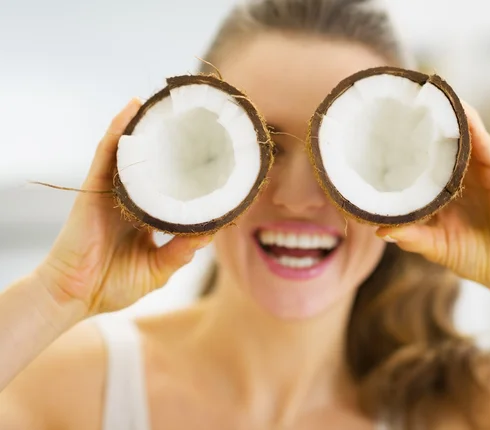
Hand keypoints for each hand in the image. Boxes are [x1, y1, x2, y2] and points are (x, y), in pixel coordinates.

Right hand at [36, 99, 212, 316]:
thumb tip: (210, 231)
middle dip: (176, 147)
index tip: (221, 167)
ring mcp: (113, 190)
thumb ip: (182, 250)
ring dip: (149, 127)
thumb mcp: (158, 268)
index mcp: (147, 217)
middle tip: (202, 126)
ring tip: (171, 105)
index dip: (195, 178)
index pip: (175, 190)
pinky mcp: (95, 187)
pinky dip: (119, 129)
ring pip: (134, 152)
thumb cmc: (113, 284)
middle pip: (157, 165)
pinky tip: (133, 108)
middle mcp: (132, 199)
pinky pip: (107, 152)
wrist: (75, 295)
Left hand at [377, 103, 489, 307]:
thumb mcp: (434, 245)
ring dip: (446, 112)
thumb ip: (410, 236)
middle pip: (441, 140)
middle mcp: (463, 174)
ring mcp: (483, 170)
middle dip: (422, 122)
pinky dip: (470, 122)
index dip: (405, 144)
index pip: (422, 159)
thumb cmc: (473, 256)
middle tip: (397, 101)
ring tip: (423, 93)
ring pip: (463, 133)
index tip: (381, 128)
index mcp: (444, 188)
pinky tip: (456, 107)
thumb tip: (380, 231)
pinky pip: (484, 141)